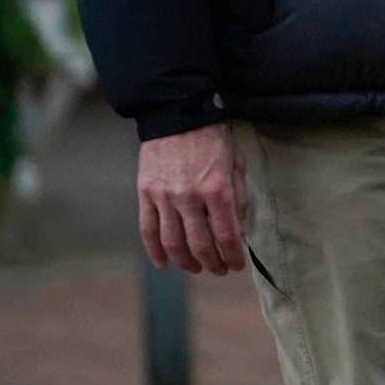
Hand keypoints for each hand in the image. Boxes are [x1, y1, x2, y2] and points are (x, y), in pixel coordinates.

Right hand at [139, 124, 247, 275]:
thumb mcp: (237, 164)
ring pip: (172, 243)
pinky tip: (164, 264)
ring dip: (186, 262)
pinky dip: (154, 251)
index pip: (227, 235)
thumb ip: (238, 199)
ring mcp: (164, 197)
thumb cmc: (213, 138)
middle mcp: (189, 197)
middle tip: (220, 270)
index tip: (237, 265)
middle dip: (212, 263)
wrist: (178, 114)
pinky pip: (148, 230)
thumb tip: (239, 231)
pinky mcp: (145, 194)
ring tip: (197, 268)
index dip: (234, 255)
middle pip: (200, 244)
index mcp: (217, 189)